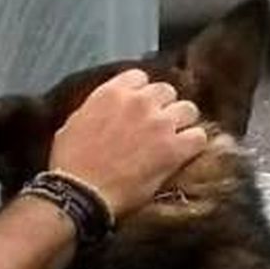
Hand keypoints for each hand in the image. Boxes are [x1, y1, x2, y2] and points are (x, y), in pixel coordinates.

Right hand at [48, 69, 207, 217]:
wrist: (82, 191)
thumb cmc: (70, 161)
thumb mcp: (74, 123)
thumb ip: (96, 109)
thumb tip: (105, 111)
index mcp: (112, 93)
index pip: (139, 77)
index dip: (140, 92)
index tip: (138, 106)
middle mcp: (139, 102)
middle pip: (167, 91)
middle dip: (163, 106)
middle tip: (157, 125)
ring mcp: (160, 124)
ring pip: (188, 110)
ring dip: (182, 123)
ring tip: (174, 138)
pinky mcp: (174, 149)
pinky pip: (199, 137)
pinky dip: (193, 145)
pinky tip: (183, 154)